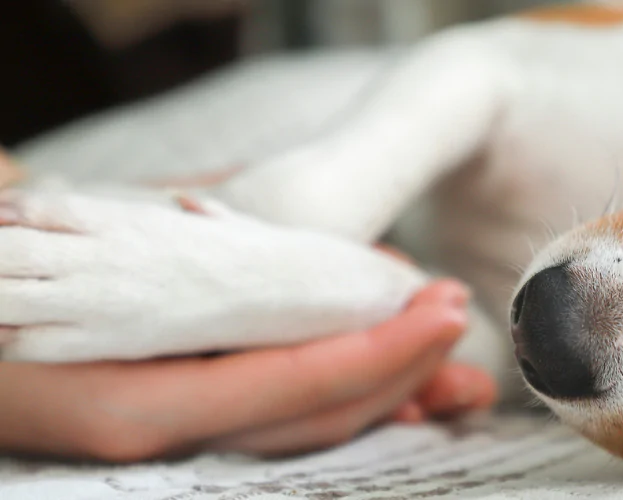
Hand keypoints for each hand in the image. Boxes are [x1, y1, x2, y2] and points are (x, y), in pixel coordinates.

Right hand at [0, 280, 495, 460]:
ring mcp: (172, 433)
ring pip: (302, 424)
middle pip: (317, 416)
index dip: (385, 351)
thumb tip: (319, 250)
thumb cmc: (13, 270)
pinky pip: (270, 411)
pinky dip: (332, 385)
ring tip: (448, 360)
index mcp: (139, 402)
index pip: (299, 384)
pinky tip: (385, 372)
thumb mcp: (100, 246)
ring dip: (386, 389)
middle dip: (403, 372)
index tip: (443, 307)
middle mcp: (163, 435)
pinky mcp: (177, 414)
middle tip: (454, 314)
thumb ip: (214, 254)